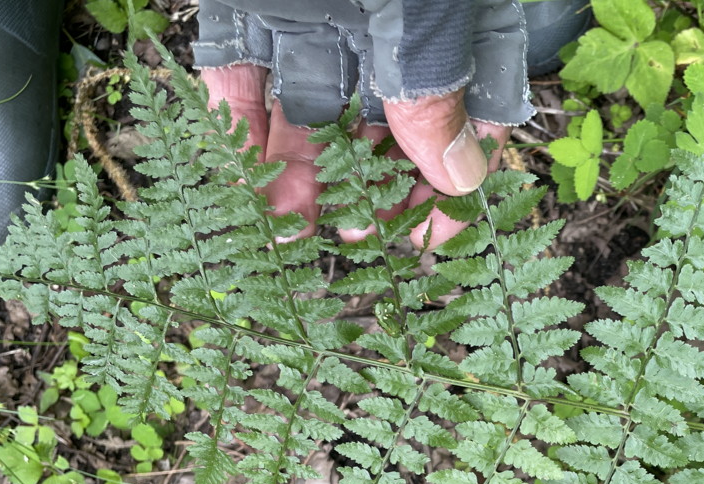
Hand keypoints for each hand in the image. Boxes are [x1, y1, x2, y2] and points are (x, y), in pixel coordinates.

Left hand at [193, 1, 530, 248]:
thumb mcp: (415, 6)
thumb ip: (435, 80)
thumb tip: (462, 173)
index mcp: (442, 15)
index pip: (467, 110)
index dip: (454, 181)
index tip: (433, 240)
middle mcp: (383, 15)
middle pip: (387, 121)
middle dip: (370, 185)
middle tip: (354, 236)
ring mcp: (312, 4)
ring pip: (310, 104)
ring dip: (298, 168)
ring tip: (286, 222)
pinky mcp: (245, 2)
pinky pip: (239, 66)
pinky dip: (236, 118)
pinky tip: (236, 167)